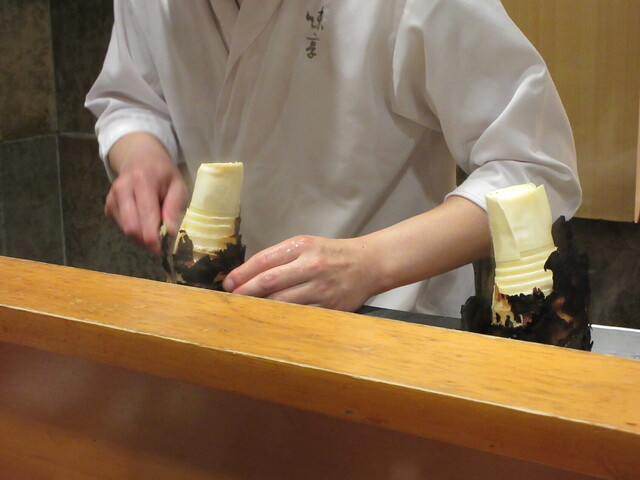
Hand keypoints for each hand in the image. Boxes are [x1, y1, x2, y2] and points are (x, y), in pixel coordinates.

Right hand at [104, 132, 187, 254]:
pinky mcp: (108, 207)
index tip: (163, 249)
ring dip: (141, 239)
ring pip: (125, 231)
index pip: (146, 215)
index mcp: (142, 181)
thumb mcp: (177, 185)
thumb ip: (174, 207)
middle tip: (160, 246)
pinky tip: (144, 224)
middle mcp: (122, 189)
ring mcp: (112, 198)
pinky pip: (121, 228)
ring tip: (155, 232)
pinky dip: (135, 233)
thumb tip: (169, 233)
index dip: (153, 237)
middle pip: (132, 227)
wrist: (139, 158)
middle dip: (147, 242)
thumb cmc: (163, 173)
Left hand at [222, 235, 379, 310]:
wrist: (368, 264)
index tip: (228, 284)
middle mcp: (311, 265)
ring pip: (282, 302)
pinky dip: (282, 320)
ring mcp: (321, 288)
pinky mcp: (330, 307)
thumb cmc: (331, 254)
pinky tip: (271, 322)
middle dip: (245, 293)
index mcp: (302, 247)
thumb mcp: (306, 245)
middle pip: (269, 282)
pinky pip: (300, 316)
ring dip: (260, 309)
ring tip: (247, 312)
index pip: (264, 260)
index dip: (242, 274)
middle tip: (231, 300)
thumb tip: (246, 276)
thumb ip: (279, 257)